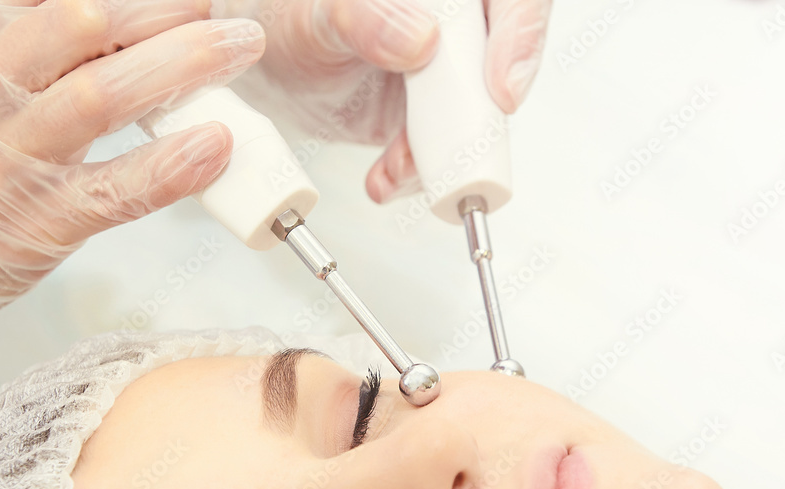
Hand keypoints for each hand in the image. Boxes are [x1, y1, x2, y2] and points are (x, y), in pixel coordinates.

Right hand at [0, 0, 265, 353]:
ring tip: (236, 50)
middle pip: (80, 33)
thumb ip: (27, 44)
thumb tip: (110, 16)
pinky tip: (213, 144)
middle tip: (219, 12)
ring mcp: (10, 164)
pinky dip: (169, 165)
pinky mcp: (42, 223)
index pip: (52, 2)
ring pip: (101, 99)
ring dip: (180, 67)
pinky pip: (114, 190)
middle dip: (160, 14)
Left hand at [222, 0, 551, 202]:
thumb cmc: (282, 16)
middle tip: (450, 150)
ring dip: (443, 155)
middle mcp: (452, 22)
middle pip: (503, 61)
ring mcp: (446, 70)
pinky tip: (387, 175)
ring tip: (396, 169)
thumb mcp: (314, 12)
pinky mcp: (431, 114)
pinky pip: (444, 149)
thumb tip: (419, 39)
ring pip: (476, 117)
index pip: (513, 0)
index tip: (500, 89)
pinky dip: (418, 172)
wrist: (264, 64)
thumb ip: (362, 15)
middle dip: (478, 116)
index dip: (521, 37)